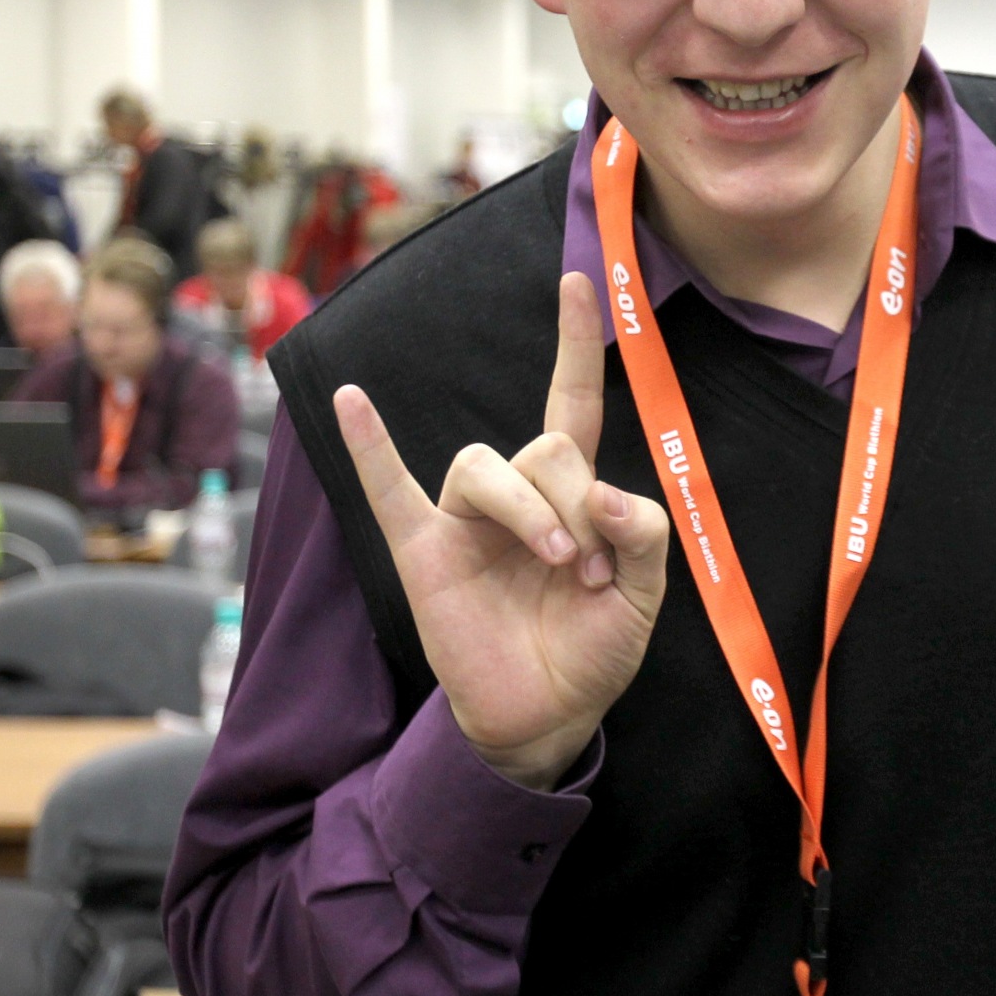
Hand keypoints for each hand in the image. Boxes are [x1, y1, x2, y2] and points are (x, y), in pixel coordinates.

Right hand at [335, 272, 671, 789]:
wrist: (547, 717)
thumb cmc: (593, 649)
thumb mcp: (644, 596)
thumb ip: (643, 537)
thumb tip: (608, 496)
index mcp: (572, 493)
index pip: (574, 400)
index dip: (577, 342)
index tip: (578, 279)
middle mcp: (517, 493)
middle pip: (545, 448)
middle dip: (577, 502)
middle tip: (590, 568)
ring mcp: (465, 519)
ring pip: (488, 465)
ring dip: (530, 508)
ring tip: (557, 562)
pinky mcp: (424, 552)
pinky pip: (389, 489)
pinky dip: (368, 445)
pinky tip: (350, 400)